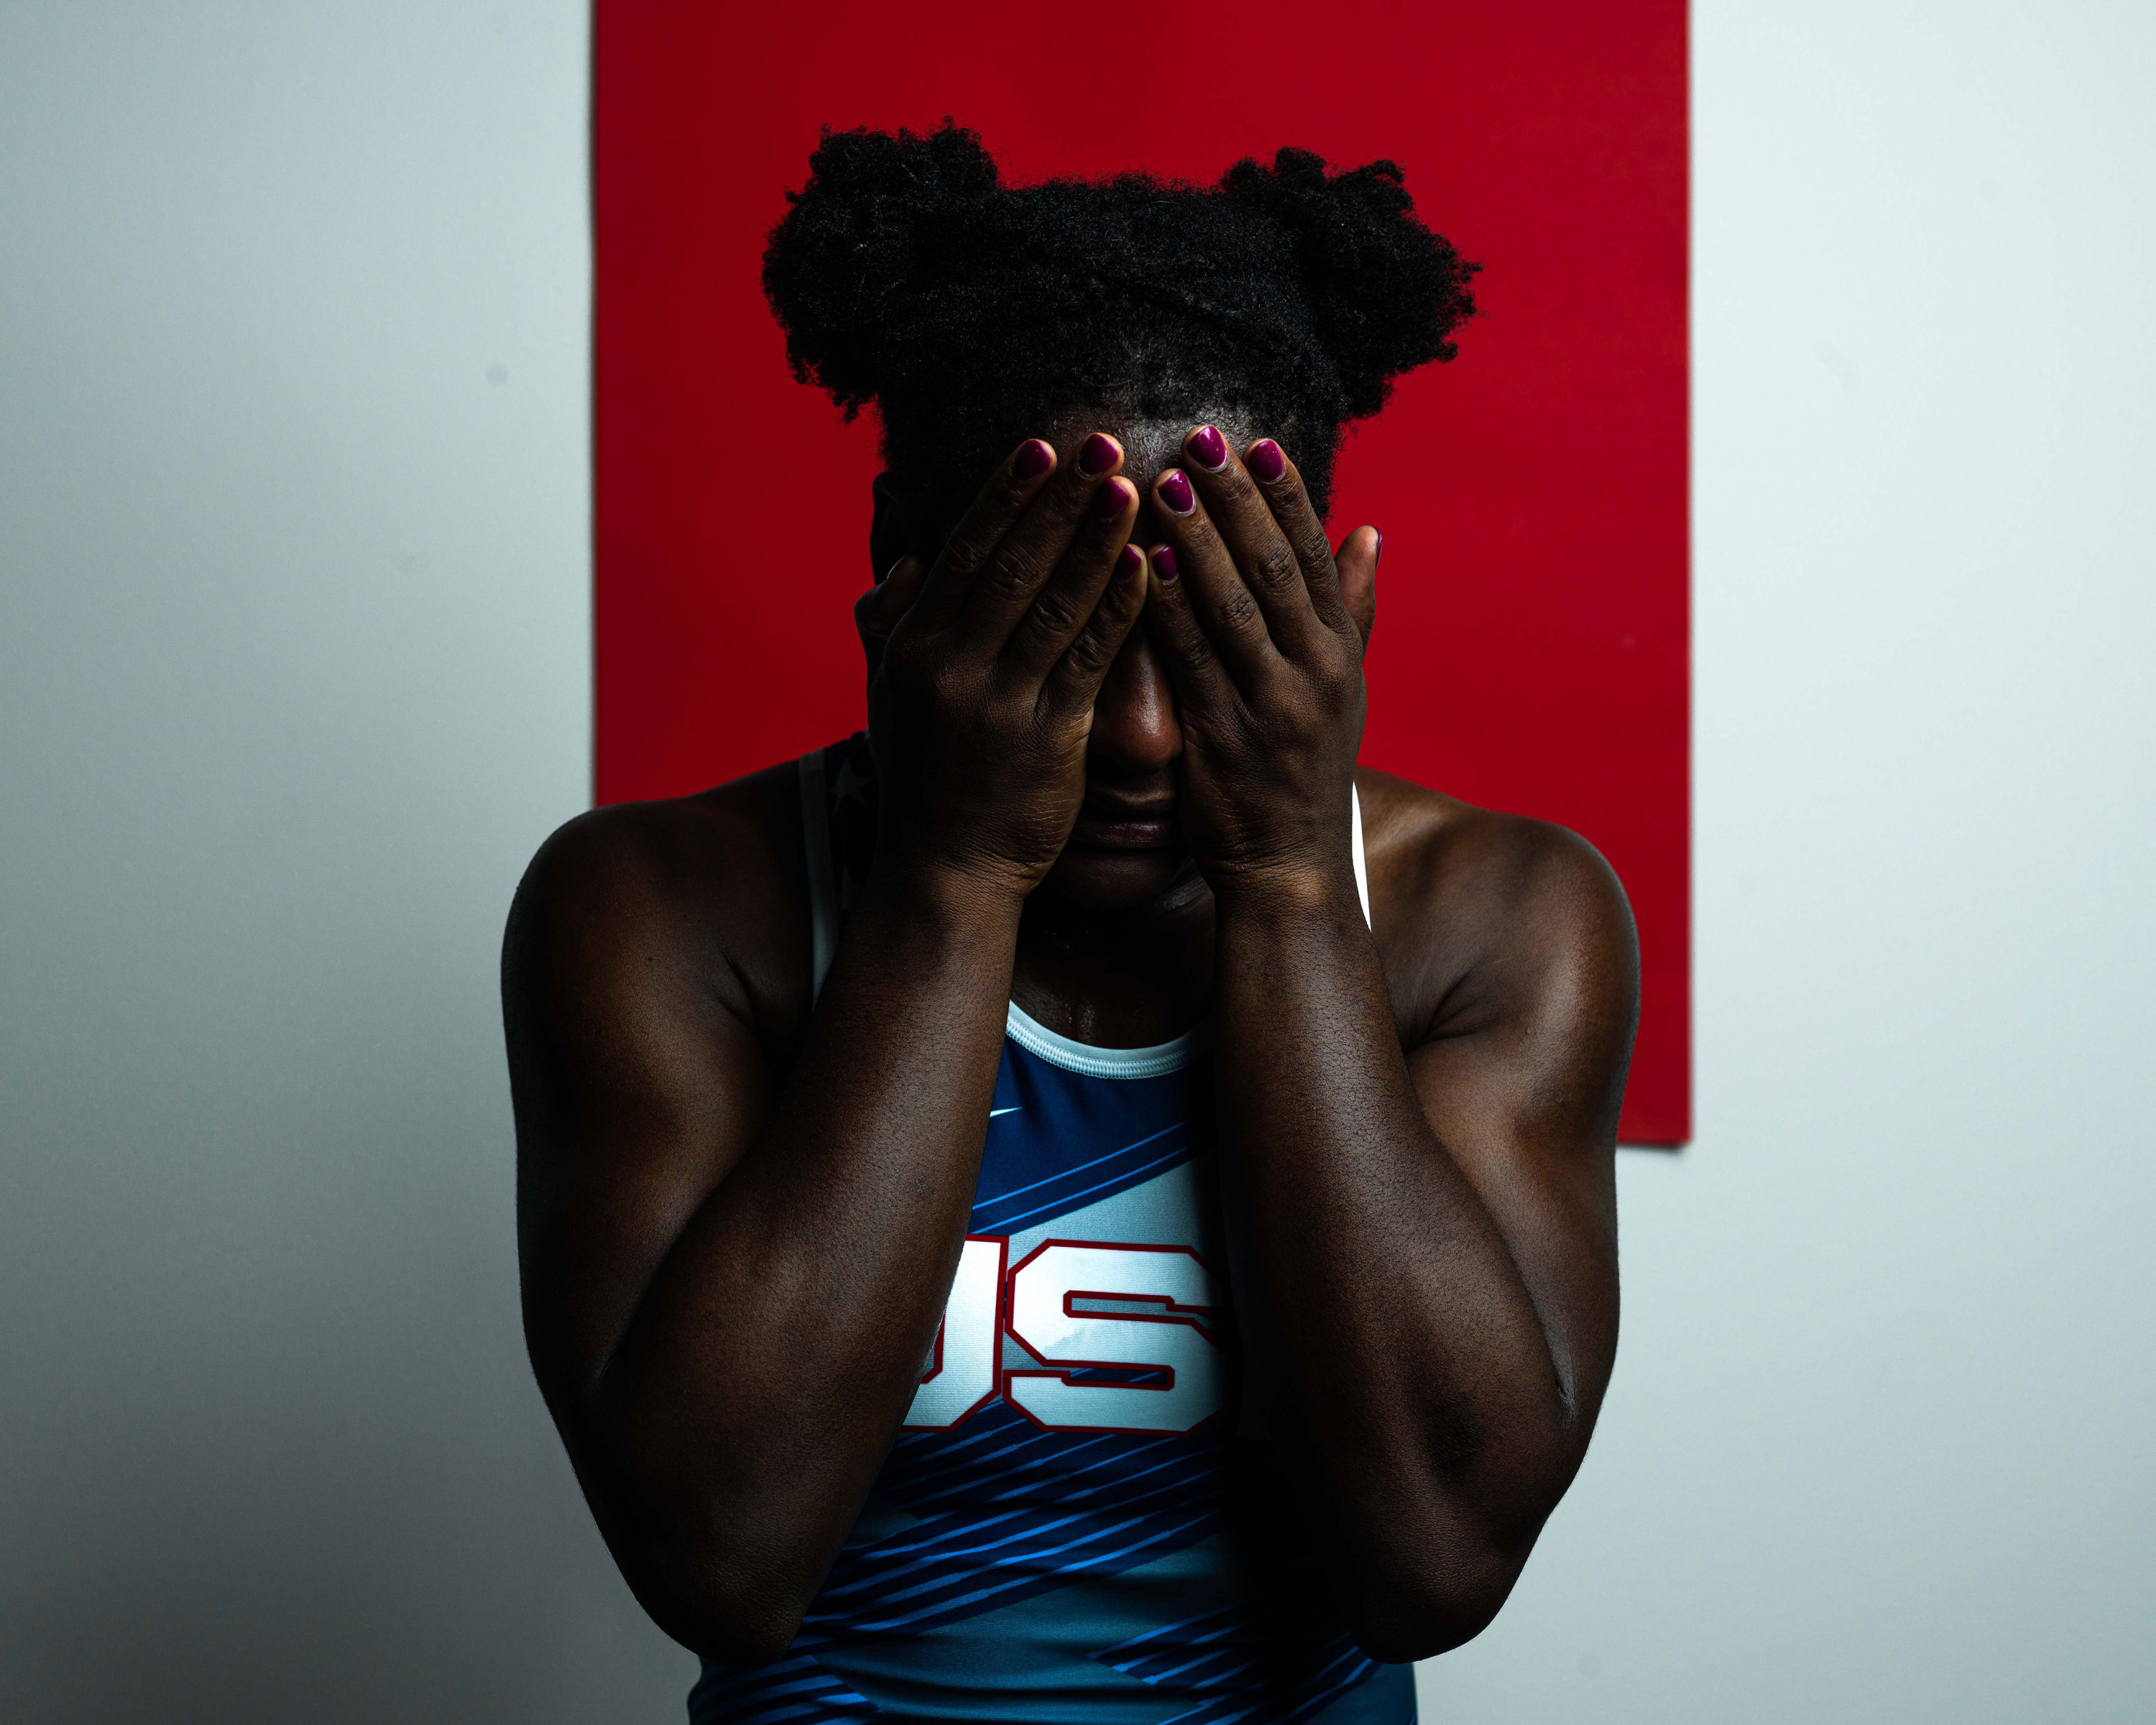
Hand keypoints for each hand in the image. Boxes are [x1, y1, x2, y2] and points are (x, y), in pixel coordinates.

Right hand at [854, 434, 1147, 902]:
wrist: (944, 870)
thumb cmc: (926, 774)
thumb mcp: (890, 693)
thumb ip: (892, 620)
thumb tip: (906, 552)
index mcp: (914, 645)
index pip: (963, 551)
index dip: (1005, 495)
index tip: (1042, 444)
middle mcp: (949, 667)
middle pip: (1009, 565)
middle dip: (1057, 500)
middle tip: (1103, 442)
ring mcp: (996, 704)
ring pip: (1051, 606)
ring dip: (1093, 542)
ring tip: (1132, 487)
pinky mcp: (1044, 741)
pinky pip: (1086, 663)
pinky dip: (1116, 610)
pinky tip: (1146, 567)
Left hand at [1140, 427, 1379, 906]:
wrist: (1290, 867)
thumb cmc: (1305, 769)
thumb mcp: (1343, 689)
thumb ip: (1351, 610)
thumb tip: (1370, 531)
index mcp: (1339, 654)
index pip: (1314, 557)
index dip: (1286, 496)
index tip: (1255, 442)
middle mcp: (1314, 674)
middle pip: (1275, 569)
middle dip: (1237, 501)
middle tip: (1199, 440)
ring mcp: (1271, 708)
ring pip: (1233, 608)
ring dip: (1198, 542)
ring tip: (1162, 485)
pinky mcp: (1224, 741)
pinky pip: (1192, 664)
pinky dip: (1170, 613)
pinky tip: (1143, 567)